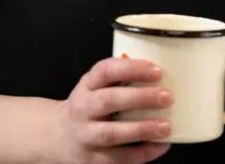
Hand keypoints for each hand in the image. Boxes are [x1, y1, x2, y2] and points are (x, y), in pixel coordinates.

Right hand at [53, 56, 173, 163]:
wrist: (57, 136)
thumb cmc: (88, 105)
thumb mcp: (95, 85)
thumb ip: (119, 78)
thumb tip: (155, 72)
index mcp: (87, 85)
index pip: (106, 70)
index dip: (131, 68)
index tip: (156, 70)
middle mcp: (83, 108)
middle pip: (109, 101)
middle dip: (140, 98)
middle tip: (167, 96)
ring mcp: (85, 135)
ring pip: (112, 133)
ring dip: (141, 129)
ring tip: (165, 126)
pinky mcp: (91, 159)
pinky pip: (118, 159)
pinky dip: (142, 153)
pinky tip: (160, 145)